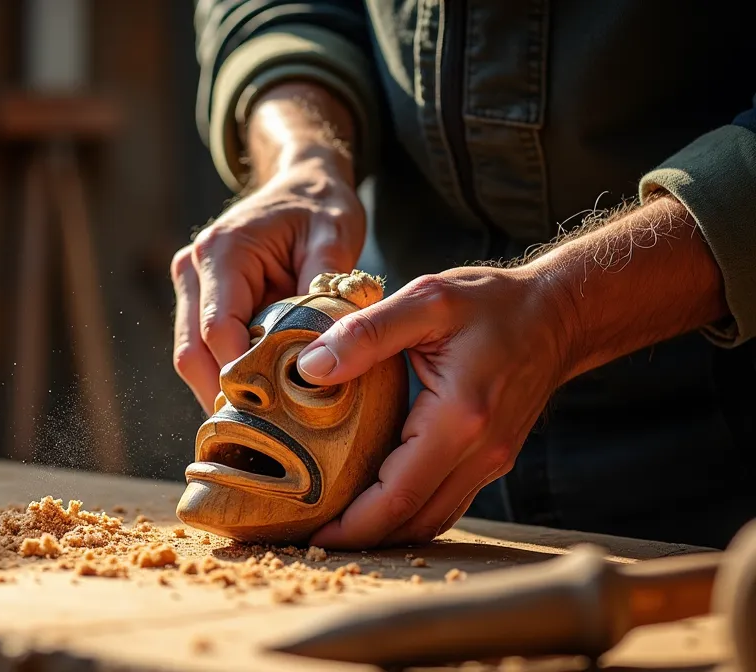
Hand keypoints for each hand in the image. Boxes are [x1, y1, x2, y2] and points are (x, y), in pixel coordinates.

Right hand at [170, 158, 365, 412]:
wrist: (300, 183)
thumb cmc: (320, 206)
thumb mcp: (336, 234)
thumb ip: (330, 286)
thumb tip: (330, 345)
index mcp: (222, 251)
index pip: (217, 329)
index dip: (238, 375)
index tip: (272, 412)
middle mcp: (193, 268)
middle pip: (192, 352)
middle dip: (221, 396)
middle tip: (261, 438)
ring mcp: (190, 285)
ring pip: (190, 357)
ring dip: (218, 391)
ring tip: (257, 430)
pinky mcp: (197, 300)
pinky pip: (201, 349)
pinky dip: (222, 377)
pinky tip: (253, 403)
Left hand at [296, 267, 574, 548]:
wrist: (559, 314)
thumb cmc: (494, 303)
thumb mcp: (426, 301)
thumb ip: (366, 333)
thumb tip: (311, 368)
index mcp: (460, 419)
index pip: (398, 495)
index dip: (352, 524)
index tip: (310, 532)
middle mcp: (480, 453)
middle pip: (413, 521)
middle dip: (360, 538)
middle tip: (308, 536)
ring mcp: (491, 461)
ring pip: (431, 519)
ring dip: (384, 531)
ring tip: (333, 526)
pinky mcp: (491, 459)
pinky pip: (445, 502)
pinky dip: (408, 513)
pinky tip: (372, 503)